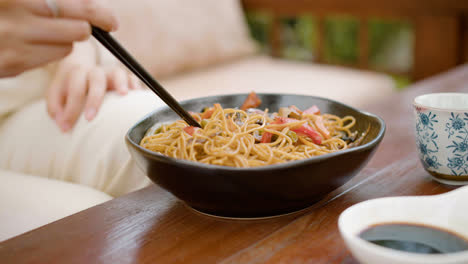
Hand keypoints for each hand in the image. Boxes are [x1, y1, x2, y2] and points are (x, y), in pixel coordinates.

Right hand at [0, 0, 117, 76]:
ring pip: (67, 47)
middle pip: (78, 30)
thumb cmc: (6, 10)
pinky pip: (49, 59)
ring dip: (63, 40)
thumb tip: (91, 8)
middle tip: (76, 24)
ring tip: (40, 31)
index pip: (74, 5)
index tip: (111, 21)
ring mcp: (11, 43)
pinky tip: (30, 43)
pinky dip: (48, 51)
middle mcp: (14, 17)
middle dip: (80, 27)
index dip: (98, 12)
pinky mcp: (10, 65)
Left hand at [46, 61, 142, 132]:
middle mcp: (94, 72)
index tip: (67, 127)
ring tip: (124, 94)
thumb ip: (55, 109)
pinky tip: (137, 93)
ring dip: (121, 82)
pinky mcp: (123, 77)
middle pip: (95, 79)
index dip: (70, 109)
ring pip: (117, 72)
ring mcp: (110, 73)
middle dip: (93, 98)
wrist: (79, 68)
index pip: (74, 89)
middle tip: (90, 118)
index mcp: (76, 74)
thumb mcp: (55, 96)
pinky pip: (132, 77)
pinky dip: (135, 84)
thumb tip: (63, 124)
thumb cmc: (68, 88)